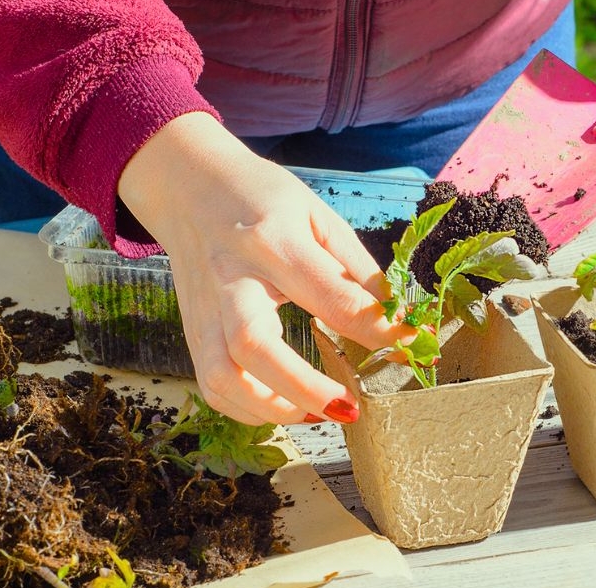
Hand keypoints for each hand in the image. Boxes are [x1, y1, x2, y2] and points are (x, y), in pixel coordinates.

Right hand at [117, 113, 408, 425]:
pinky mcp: (191, 331)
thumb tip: (396, 320)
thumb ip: (355, 270)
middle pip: (253, 344)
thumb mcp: (319, 216)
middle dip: (304, 387)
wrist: (187, 183)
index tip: (409, 345)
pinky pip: (212, 386)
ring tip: (318, 412)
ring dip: (272, 409)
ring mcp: (204, 309)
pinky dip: (248, 409)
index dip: (375, 327)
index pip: (328, 294)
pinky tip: (284, 405)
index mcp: (273, 240)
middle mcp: (231, 278)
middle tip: (349, 407)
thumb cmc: (262, 198)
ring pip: (222, 377)